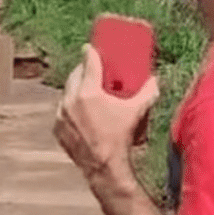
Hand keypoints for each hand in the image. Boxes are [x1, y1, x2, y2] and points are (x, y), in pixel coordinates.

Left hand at [53, 44, 160, 180]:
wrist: (104, 166)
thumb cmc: (120, 137)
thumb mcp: (136, 112)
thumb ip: (148, 93)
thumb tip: (156, 80)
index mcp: (88, 92)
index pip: (88, 63)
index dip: (90, 52)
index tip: (89, 47)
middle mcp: (71, 100)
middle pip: (75, 75)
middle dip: (82, 69)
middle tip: (92, 69)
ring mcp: (62, 114)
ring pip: (67, 92)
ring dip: (75, 87)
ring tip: (86, 88)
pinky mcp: (57, 127)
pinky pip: (62, 109)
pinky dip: (70, 106)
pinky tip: (79, 108)